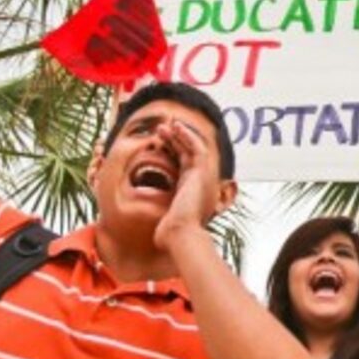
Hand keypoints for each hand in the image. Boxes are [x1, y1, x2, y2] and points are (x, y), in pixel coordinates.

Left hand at [154, 120, 222, 251]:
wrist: (180, 233)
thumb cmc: (170, 232)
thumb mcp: (164, 218)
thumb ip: (162, 213)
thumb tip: (154, 225)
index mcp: (193, 191)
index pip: (185, 164)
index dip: (173, 151)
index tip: (158, 142)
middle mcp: (201, 183)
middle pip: (189, 154)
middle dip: (176, 140)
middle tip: (161, 128)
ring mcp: (204, 177)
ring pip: (194, 148)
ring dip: (180, 134)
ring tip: (165, 125)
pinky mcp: (202, 172)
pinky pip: (197, 147)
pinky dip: (188, 136)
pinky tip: (175, 128)